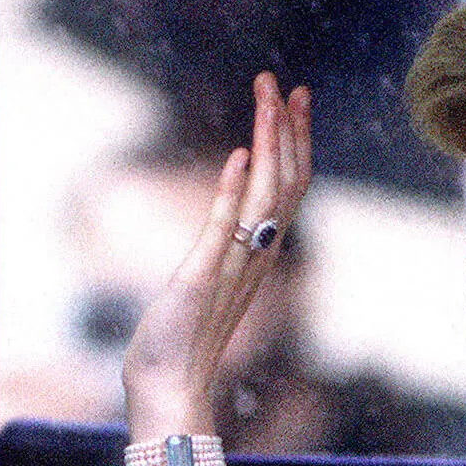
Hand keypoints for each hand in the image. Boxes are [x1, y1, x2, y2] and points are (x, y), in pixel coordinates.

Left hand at [122, 72, 311, 439]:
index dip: (295, 139)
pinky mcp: (201, 278)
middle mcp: (258, 256)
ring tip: (268, 99)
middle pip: (287, 182)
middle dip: (286, 128)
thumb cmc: (185, 332)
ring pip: (266, 196)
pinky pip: (223, 230)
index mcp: (262, 252)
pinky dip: (232, 192)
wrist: (171, 382)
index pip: (291, 185)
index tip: (294, 98)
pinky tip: (236, 156)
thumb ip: (228, 235)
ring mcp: (233, 266)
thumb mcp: (214, 273)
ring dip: (267, 144)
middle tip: (283, 83)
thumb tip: (237, 187)